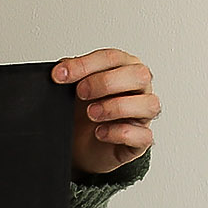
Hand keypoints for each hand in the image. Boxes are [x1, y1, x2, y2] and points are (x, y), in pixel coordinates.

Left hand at [52, 49, 159, 175]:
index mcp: (124, 69)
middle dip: (106, 82)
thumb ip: (72, 76)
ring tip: (92, 114)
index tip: (59, 75)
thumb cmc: (85, 116)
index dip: (85, 65)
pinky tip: (100, 133)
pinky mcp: (140, 140)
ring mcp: (142, 115)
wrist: (83, 149)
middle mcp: (139, 89)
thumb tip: (62, 66)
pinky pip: (142, 136)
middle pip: (138, 74)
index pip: (112, 58)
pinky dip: (121, 133)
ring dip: (117, 107)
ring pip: (148, 104)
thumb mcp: (75, 93)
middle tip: (80, 93)